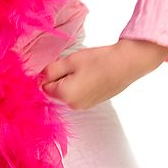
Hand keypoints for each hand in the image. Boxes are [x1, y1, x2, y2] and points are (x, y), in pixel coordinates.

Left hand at [40, 39, 167, 109]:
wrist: (127, 64)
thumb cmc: (98, 60)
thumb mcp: (70, 61)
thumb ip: (51, 70)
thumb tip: (40, 77)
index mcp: (65, 96)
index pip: (44, 86)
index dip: (49, 74)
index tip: (60, 64)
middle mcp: (73, 105)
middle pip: (55, 91)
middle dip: (59, 78)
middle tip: (73, 65)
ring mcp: (85, 106)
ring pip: (67, 92)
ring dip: (70, 81)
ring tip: (84, 68)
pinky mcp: (94, 102)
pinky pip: (78, 94)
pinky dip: (80, 85)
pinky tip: (91, 74)